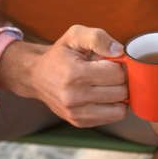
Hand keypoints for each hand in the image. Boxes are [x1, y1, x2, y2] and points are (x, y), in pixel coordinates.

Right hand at [0, 25, 127, 127]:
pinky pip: (113, 118)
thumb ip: (97, 38)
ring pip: (120, 109)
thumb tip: (119, 51)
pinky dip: (113, 107)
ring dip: (119, 96)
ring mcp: (76, 113)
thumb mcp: (75, 36)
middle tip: (106, 74)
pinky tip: (101, 96)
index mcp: (74, 74)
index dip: (117, 65)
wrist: (36, 76)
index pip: (117, 74)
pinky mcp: (80, 122)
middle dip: (119, 81)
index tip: (106, 62)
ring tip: (105, 86)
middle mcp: (74, 97)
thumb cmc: (60, 56)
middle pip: (121, 92)